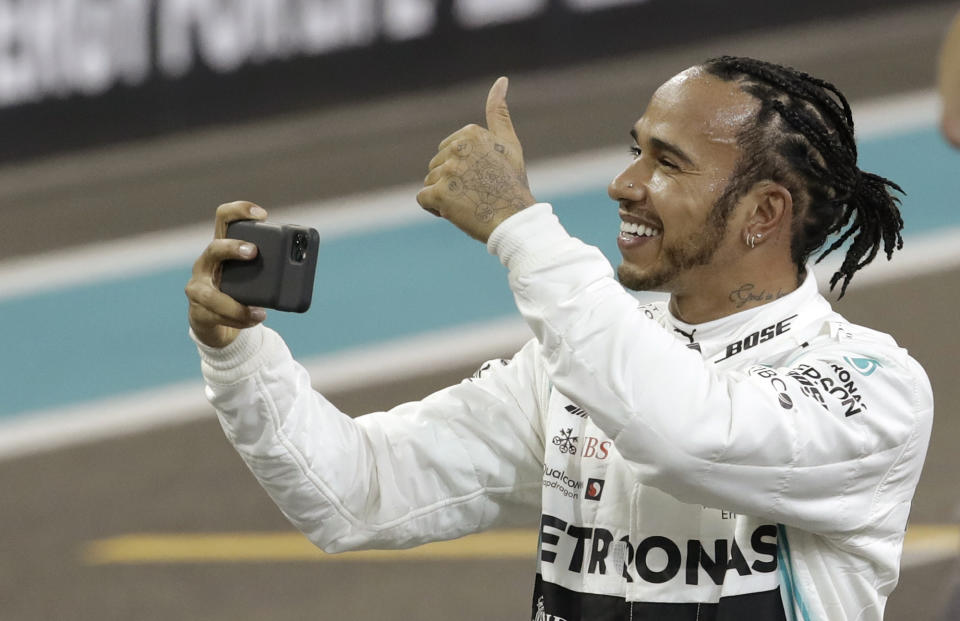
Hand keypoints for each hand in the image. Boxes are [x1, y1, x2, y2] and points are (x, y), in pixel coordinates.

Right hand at [185, 201, 268, 347]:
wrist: (217, 323)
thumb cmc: (239, 292)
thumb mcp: (255, 277)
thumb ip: (270, 268)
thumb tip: (302, 264)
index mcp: (223, 248)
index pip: (224, 218)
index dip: (240, 211)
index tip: (262, 214)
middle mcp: (206, 264)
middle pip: (214, 248)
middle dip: (234, 248)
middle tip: (254, 252)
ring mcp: (198, 288)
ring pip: (210, 294)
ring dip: (236, 304)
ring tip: (261, 312)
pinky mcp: (199, 312)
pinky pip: (216, 316)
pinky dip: (239, 319)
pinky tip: (255, 319)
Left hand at [416, 76, 535, 241]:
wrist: (515, 221)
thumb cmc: (513, 185)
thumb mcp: (510, 144)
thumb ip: (499, 112)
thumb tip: (500, 80)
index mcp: (471, 133)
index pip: (449, 151)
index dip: (463, 169)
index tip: (484, 178)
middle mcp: (458, 148)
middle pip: (437, 166)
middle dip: (452, 182)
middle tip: (478, 193)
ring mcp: (448, 171)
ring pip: (431, 182)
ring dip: (445, 196)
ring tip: (470, 203)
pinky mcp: (439, 193)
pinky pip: (423, 199)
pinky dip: (436, 209)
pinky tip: (456, 212)